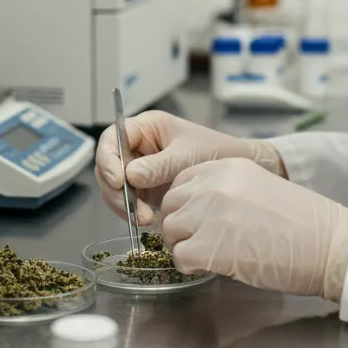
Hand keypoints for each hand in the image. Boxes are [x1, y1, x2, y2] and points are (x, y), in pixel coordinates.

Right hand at [95, 110, 283, 224]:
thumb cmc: (217, 152)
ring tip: (145, 218)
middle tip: (132, 208)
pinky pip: (128, 201)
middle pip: (109, 165)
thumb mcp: (187, 156)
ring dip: (123, 205)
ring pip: (115, 187)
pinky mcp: (147, 189)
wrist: (238, 169)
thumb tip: (130, 176)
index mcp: (146, 127)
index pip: (112, 138)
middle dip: (116, 189)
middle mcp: (139, 147)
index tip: (119, 180)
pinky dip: (132, 212)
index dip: (108, 158)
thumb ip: (159, 166)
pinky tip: (146, 220)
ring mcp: (141, 169)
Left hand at [160, 158, 347, 300]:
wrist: (329, 246)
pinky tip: (213, 267)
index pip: (181, 181)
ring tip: (211, 255)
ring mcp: (209, 214)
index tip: (197, 221)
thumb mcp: (258, 188)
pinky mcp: (208, 246)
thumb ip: (224, 191)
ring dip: (185, 246)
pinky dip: (191, 267)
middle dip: (181, 226)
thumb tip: (195, 210)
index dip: (185, 205)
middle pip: (170, 205)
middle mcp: (214, 185)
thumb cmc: (303, 224)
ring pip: (171, 231)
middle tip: (201, 242)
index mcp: (226, 167)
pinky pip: (179, 257)